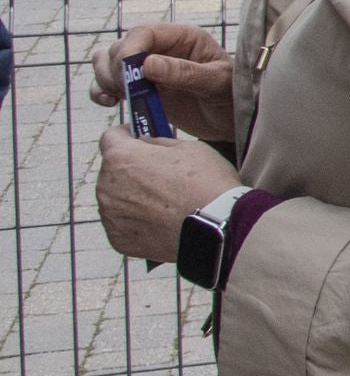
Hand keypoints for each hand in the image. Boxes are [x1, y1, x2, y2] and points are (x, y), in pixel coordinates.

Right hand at [89, 24, 234, 141]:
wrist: (232, 121)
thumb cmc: (232, 96)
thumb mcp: (216, 83)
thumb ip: (185, 73)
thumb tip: (147, 64)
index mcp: (183, 38)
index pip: (143, 33)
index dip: (129, 49)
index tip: (127, 73)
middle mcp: (161, 48)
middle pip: (120, 47)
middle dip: (116, 69)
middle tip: (127, 92)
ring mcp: (147, 68)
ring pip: (107, 61)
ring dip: (105, 78)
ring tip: (120, 97)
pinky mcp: (138, 88)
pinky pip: (107, 83)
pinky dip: (100, 91)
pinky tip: (109, 103)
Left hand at [95, 130, 239, 263]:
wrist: (218, 227)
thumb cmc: (206, 182)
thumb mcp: (189, 147)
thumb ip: (158, 144)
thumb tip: (145, 145)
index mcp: (120, 158)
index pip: (110, 137)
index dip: (125, 135)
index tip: (136, 139)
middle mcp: (106, 186)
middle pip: (113, 172)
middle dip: (131, 170)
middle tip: (160, 177)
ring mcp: (110, 216)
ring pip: (116, 200)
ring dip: (132, 198)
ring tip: (163, 205)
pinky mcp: (118, 239)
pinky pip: (123, 225)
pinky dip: (137, 222)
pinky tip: (161, 222)